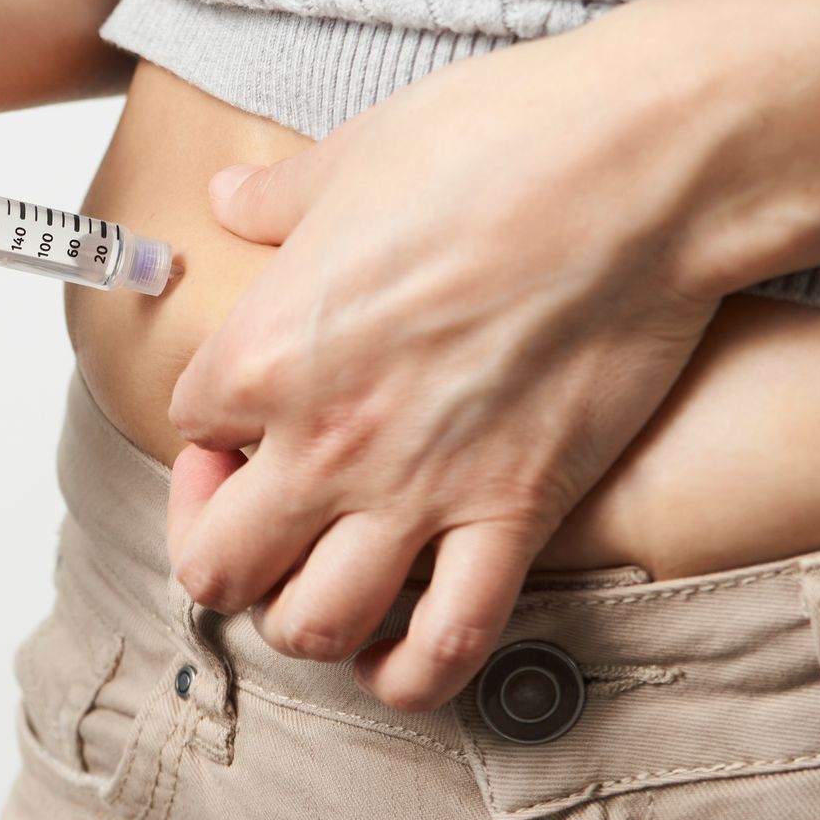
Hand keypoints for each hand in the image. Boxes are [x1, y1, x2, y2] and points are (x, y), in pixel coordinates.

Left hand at [163, 1, 729, 710]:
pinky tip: (397, 653)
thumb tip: (230, 199)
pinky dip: (412, 672)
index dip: (207, 428)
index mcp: (264, 353)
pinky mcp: (518, 516)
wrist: (634, 169)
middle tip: (255, 511)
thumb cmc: (490, 147)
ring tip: (317, 576)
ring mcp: (421, 491)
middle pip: (217, 564)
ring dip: (299, 616)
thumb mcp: (345, 159)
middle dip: (219, 549)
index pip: (186, 428)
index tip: (240, 413)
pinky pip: (447, 644)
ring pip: (312, 624)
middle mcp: (325, 442)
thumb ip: (276, 202)